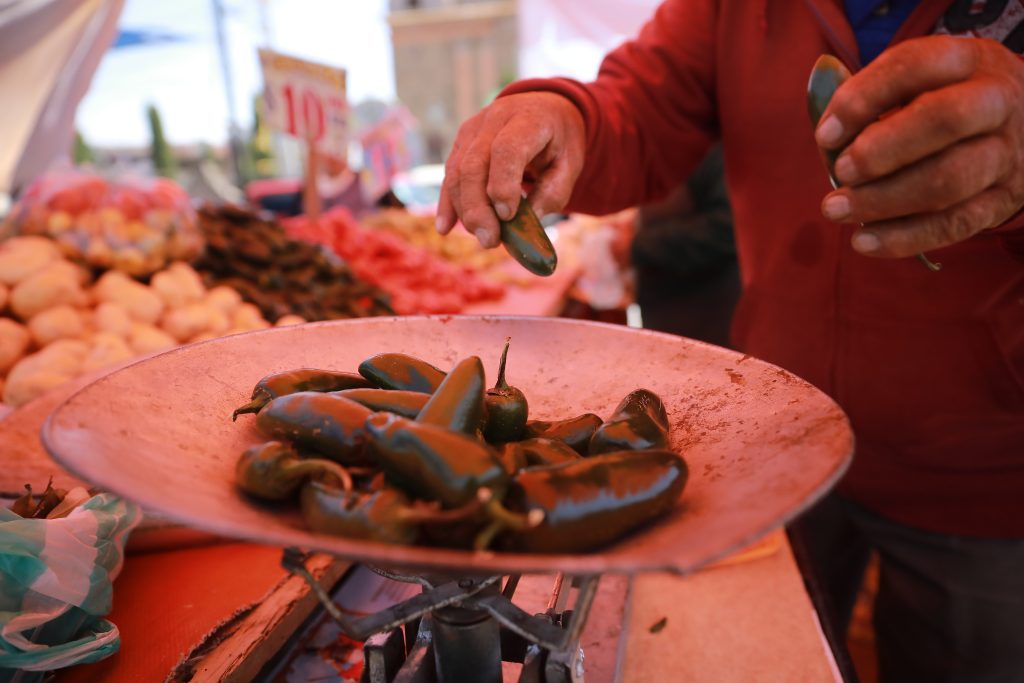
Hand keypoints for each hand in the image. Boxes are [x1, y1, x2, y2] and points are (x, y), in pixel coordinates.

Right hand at [436, 92, 585, 247]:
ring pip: (456, 173)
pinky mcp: (460, 144)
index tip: (508, 215)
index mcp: (527, 119)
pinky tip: (445, 228)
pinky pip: (448, 176)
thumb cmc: (559, 141)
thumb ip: (552, 193)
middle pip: (473, 165)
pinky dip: (447, 204)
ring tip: (485, 238)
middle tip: (491, 240)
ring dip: (465, 210)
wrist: (543, 109)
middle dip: (478, 208)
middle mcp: (494, 119)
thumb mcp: (570, 164)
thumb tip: (523, 225)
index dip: (502, 185)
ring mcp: (471, 130)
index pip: (506, 150)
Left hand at [815, 36, 1023, 257]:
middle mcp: (995, 102)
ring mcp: (1005, 154)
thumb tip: (828, 135)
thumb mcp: (920, 83)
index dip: (864, 98)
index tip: (825, 133)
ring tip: (836, 209)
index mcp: (967, 61)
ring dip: (883, 200)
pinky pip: (955, 224)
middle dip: (882, 149)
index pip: (914, 66)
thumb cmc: (946, 104)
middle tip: (841, 171)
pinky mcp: (1002, 201)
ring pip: (949, 179)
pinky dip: (903, 237)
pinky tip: (863, 240)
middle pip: (944, 119)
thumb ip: (872, 101)